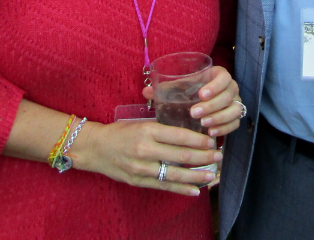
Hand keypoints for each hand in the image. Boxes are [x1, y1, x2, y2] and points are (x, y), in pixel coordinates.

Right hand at [70, 120, 219, 195]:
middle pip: (181, 155)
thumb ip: (162, 127)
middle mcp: (145, 149)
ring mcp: (141, 168)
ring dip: (196, 175)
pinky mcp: (138, 181)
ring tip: (212, 174)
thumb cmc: (119, 132)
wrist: (94, 148)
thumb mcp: (140, 122)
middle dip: (203, 157)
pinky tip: (195, 190)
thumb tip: (189, 131)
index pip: (179, 136)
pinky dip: (181, 189)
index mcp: (147, 130)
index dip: (198, 139)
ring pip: (174, 174)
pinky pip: (164, 186)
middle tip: (219, 156)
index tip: (211, 141)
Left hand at [142, 66, 242, 137]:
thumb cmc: (189, 92)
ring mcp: (235, 103)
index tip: (201, 94)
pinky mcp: (235, 117)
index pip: (224, 77)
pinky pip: (235, 123)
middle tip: (195, 113)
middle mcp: (231, 88)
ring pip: (234, 110)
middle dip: (212, 105)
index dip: (215, 86)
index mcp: (218, 76)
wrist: (202, 102)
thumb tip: (146, 92)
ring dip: (219, 117)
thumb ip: (165, 88)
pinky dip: (225, 128)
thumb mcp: (179, 88)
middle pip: (228, 96)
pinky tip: (211, 132)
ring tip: (203, 124)